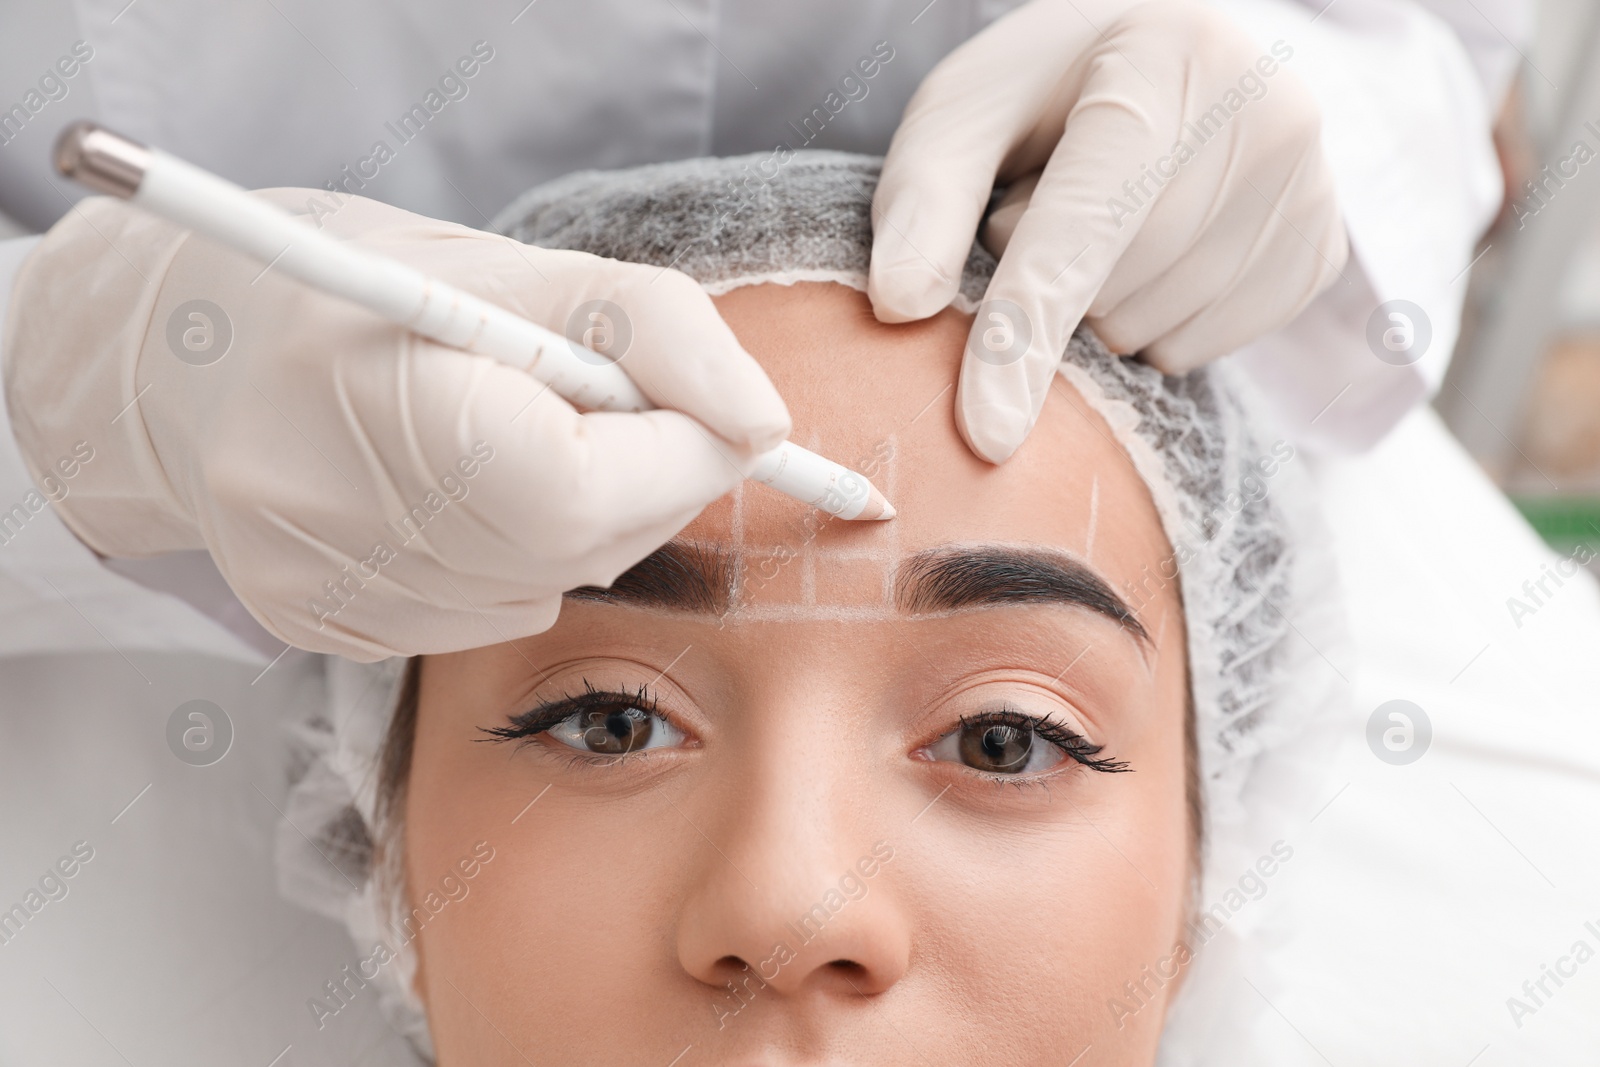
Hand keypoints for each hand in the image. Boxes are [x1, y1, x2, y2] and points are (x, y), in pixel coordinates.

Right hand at [2, 192, 788, 659]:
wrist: (183, 350)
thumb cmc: (355, 286)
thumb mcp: (509, 266)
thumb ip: (655, 328)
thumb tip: (765, 425)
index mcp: (370, 390)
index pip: (581, 483)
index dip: (679, 454)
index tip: (719, 416)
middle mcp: (325, 510)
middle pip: (575, 547)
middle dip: (649, 486)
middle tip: (638, 419)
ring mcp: (316, 585)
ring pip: (544, 590)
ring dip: (584, 523)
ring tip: (520, 441)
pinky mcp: (318, 626)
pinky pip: (486, 616)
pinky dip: (518, 559)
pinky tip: (464, 496)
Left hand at [869, 0, 1347, 462]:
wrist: (1168, 59)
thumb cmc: (1051, 87)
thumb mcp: (965, 110)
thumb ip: (922, 198)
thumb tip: (899, 305)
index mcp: (1163, 59)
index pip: (1084, 228)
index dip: (1024, 338)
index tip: (986, 437)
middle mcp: (1264, 116)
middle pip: (1117, 291)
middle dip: (1048, 284)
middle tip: (1038, 206)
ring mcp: (1312, 188)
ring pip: (1157, 335)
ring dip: (1095, 310)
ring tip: (1099, 222)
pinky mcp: (1321, 251)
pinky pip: (1202, 352)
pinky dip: (1149, 327)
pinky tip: (1147, 257)